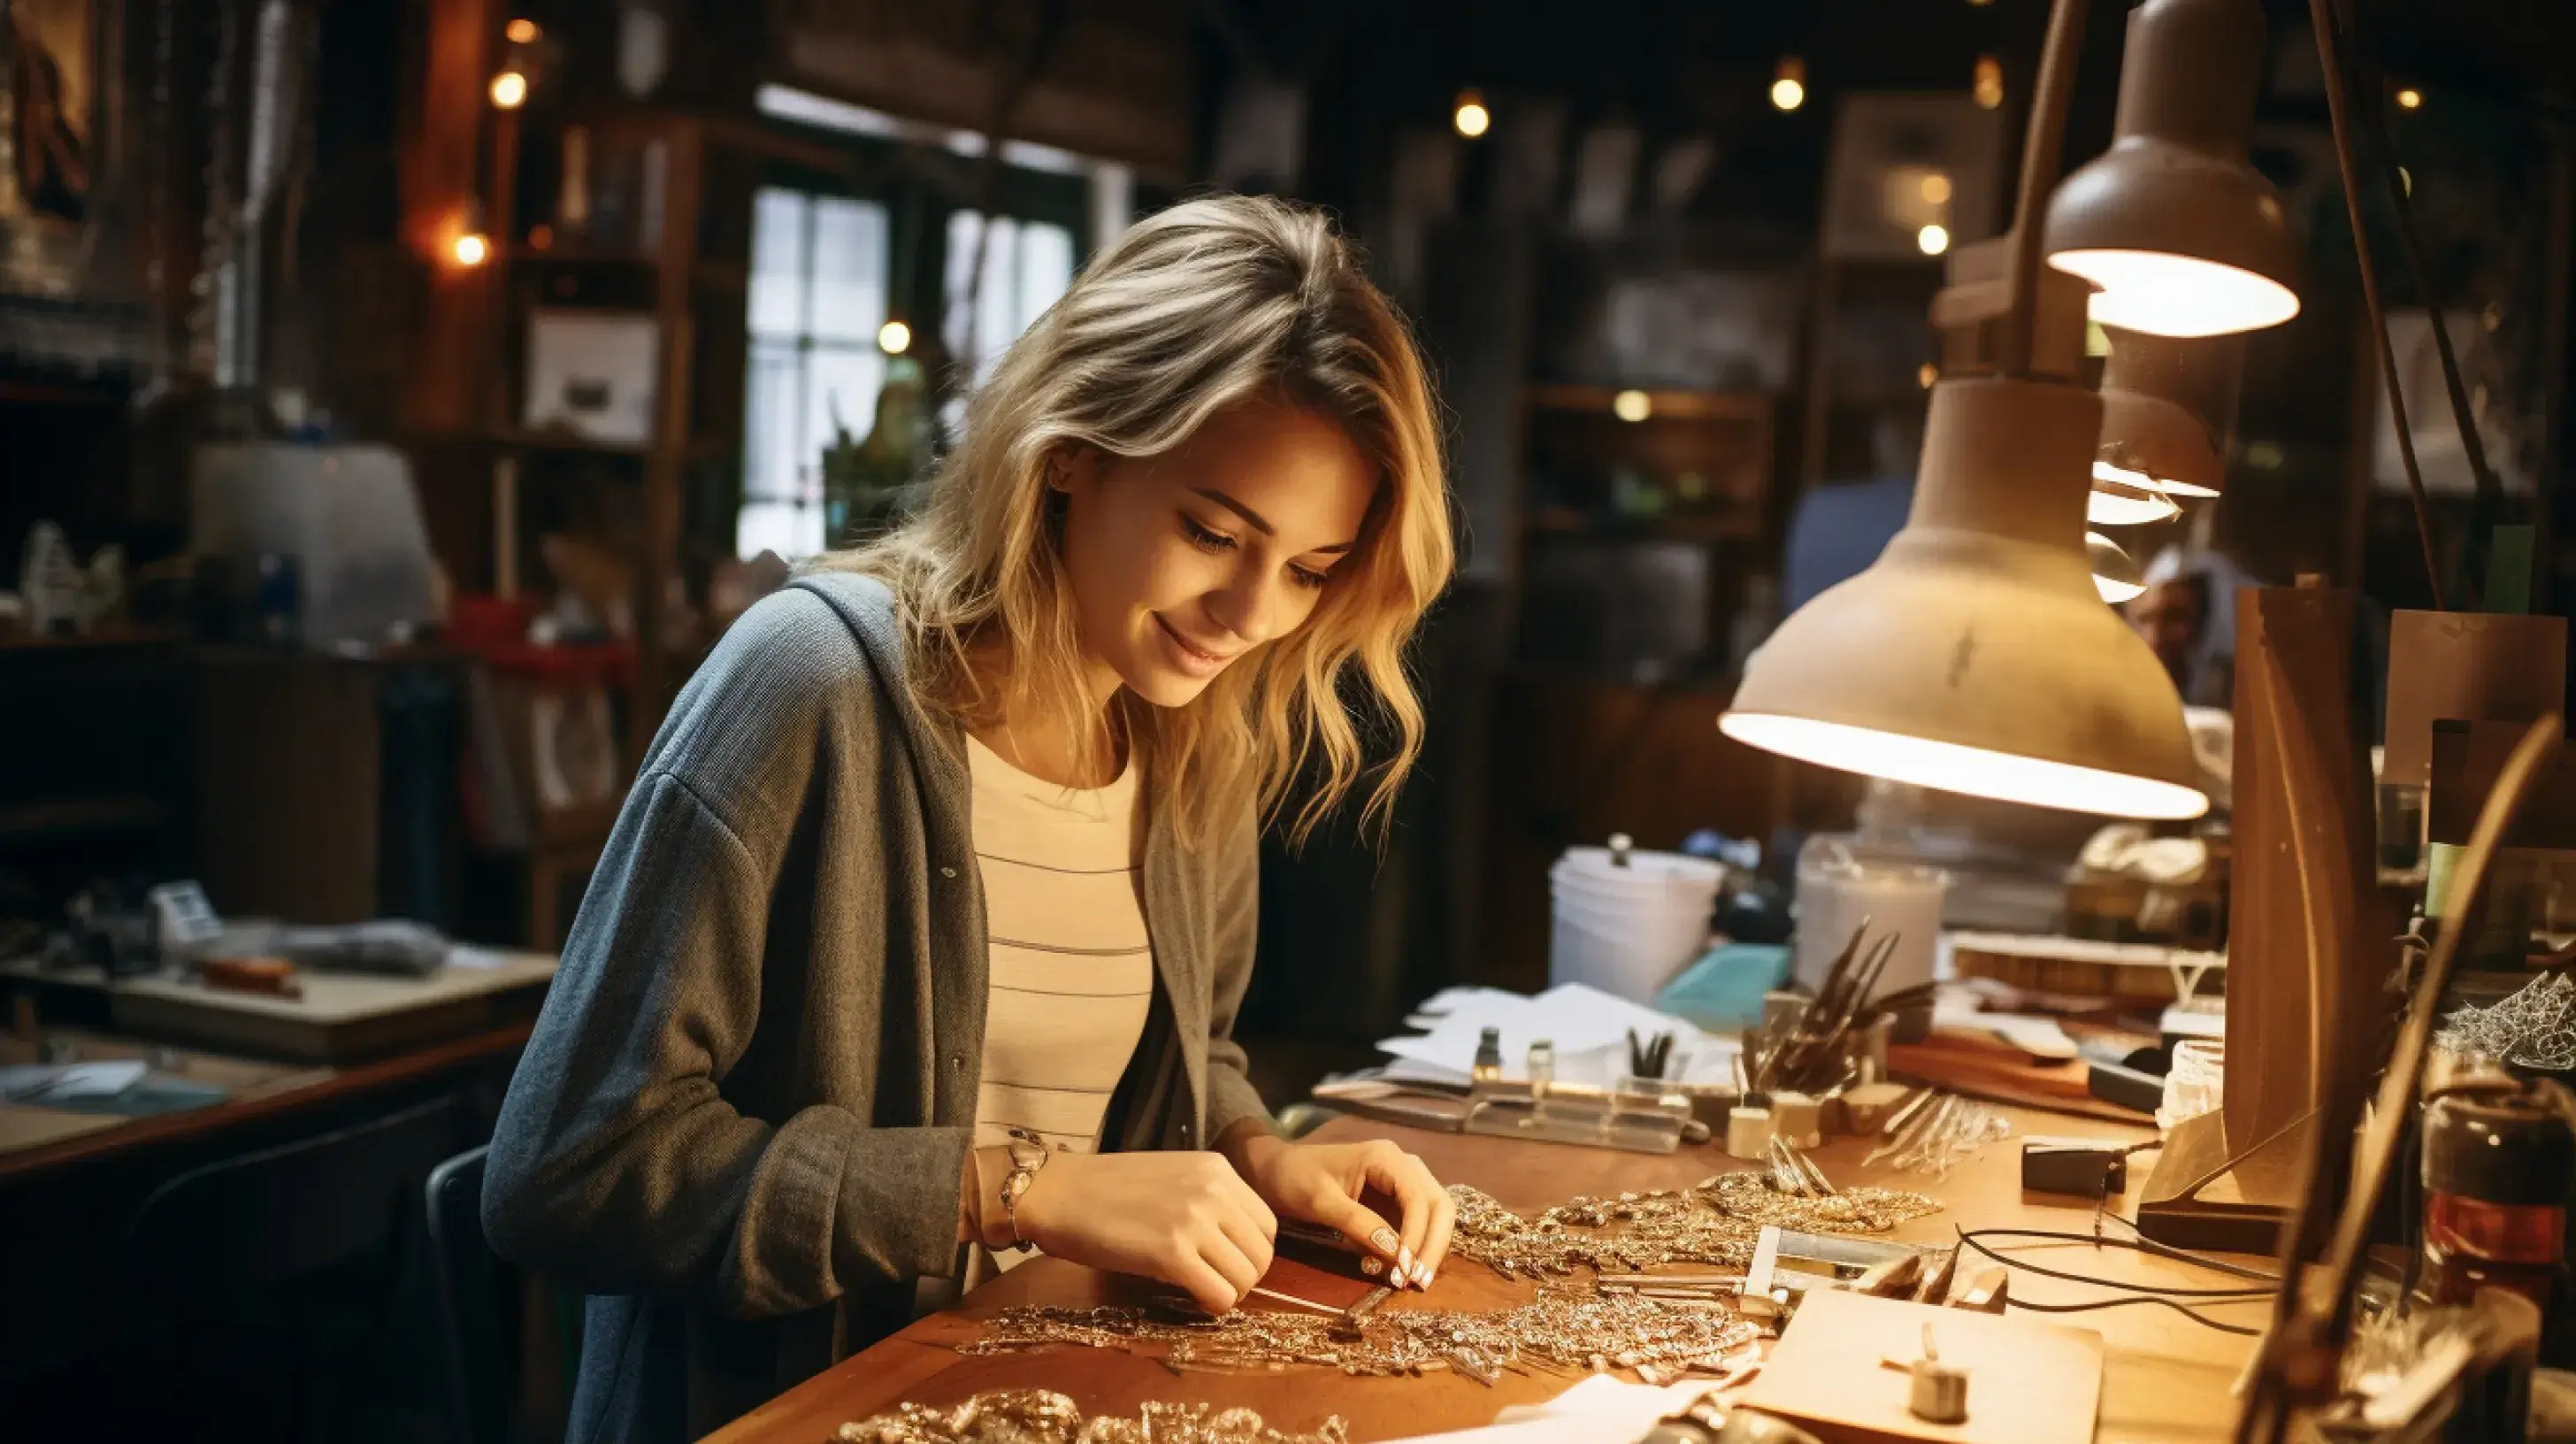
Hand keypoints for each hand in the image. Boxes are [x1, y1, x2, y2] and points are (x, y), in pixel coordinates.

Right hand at [1010, 1150, 1277, 1312]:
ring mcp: (1195, 1221)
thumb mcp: (1172, 1177)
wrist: (1057, 1192)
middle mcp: (1215, 1190)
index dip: (1251, 1252)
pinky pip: (1219, 1295)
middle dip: (1243, 1277)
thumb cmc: (1106, 1189)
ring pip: (1246, 1278)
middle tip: (1213, 1283)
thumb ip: (1208, 1200)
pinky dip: (1211, 1306)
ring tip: (1199, 1290)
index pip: (1267, 1224)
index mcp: (1218, 1169)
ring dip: (1228, 1293)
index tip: (1225, 1263)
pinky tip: (1190, 1298)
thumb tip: (1234, 1243)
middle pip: (1263, 1254)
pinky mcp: (1172, 1253)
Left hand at [1223, 1132, 1454, 1289]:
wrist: (1273, 1170)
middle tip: (1418, 1281)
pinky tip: (1394, 1267)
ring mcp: (1401, 1181)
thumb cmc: (1292, 1178)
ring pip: (1434, 1214)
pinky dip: (1413, 1246)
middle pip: (1439, 1205)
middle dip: (1433, 1244)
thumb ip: (1359, 1224)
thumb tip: (1397, 1256)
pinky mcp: (1394, 1199)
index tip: (1404, 1269)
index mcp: (1386, 1156)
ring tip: (1410, 1280)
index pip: (1417, 1198)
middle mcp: (1403, 1164)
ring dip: (1428, 1247)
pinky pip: (1416, 1223)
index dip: (1416, 1235)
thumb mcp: (1321, 1202)